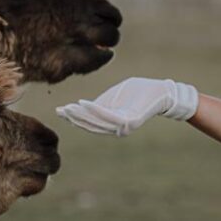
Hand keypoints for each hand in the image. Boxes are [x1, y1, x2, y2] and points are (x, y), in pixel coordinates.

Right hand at [55, 77, 198, 136]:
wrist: (161, 92)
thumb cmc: (138, 92)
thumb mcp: (113, 97)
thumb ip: (99, 103)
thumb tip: (82, 106)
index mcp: (113, 123)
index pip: (90, 122)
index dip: (74, 118)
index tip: (59, 111)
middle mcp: (118, 128)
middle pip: (91, 124)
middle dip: (74, 118)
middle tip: (59, 110)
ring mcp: (124, 126)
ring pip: (97, 121)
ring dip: (81, 115)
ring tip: (67, 107)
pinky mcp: (130, 120)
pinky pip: (108, 115)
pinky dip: (94, 110)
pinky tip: (83, 103)